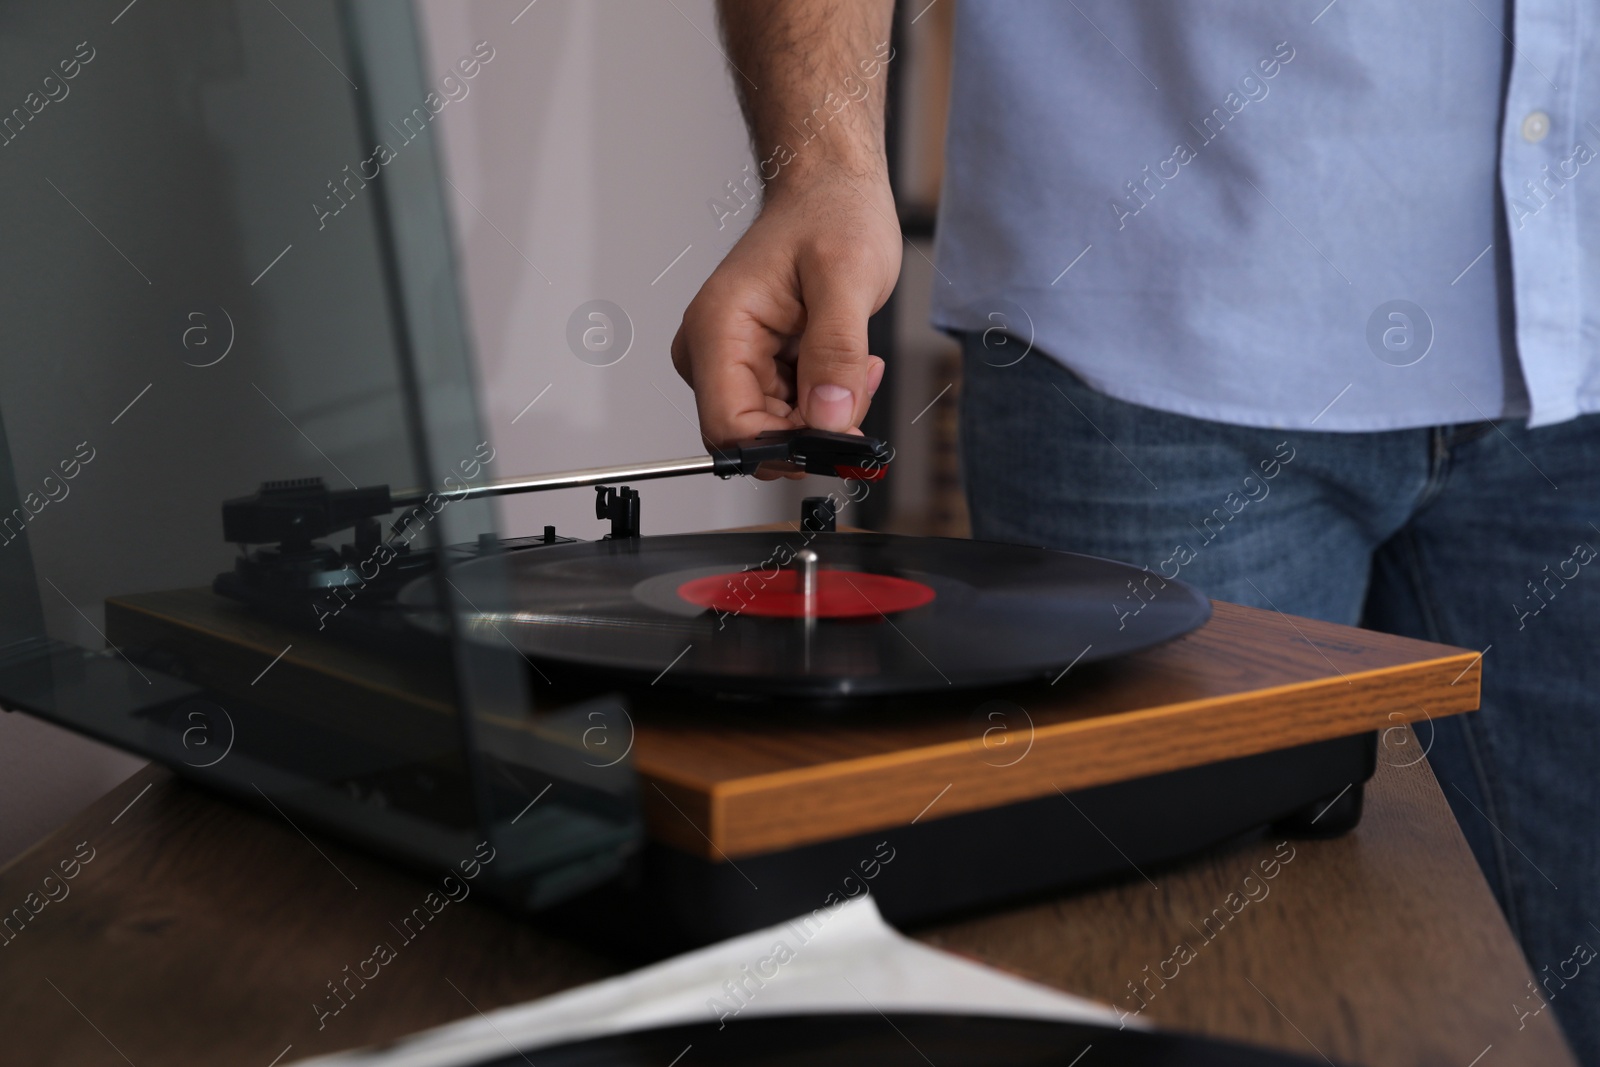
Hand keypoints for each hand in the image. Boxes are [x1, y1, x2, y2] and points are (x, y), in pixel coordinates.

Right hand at [671, 167, 900, 472]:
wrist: (832, 190)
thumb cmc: (831, 214)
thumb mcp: (846, 278)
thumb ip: (836, 353)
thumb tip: (830, 419)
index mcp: (717, 329)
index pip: (731, 429)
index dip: (787, 446)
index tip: (837, 435)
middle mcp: (714, 351)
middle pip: (758, 437)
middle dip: (817, 425)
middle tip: (857, 379)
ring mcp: (734, 362)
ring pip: (782, 431)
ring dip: (829, 410)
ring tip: (855, 356)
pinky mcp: (759, 368)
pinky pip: (795, 413)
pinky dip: (829, 397)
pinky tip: (847, 357)